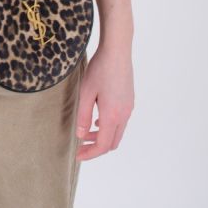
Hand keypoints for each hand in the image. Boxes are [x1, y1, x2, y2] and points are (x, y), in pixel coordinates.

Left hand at [75, 45, 133, 160]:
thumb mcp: (85, 92)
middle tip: (80, 146)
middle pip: (112, 142)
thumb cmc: (99, 69)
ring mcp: (129, 108)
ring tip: (86, 132)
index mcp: (112, 115)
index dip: (90, 153)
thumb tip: (81, 135)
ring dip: (102, 136)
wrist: (117, 51)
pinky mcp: (129, 100)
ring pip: (117, 132)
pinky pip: (121, 122)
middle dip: (96, 147)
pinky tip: (98, 119)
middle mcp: (124, 114)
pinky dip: (109, 127)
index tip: (78, 155)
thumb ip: (83, 116)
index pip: (103, 145)